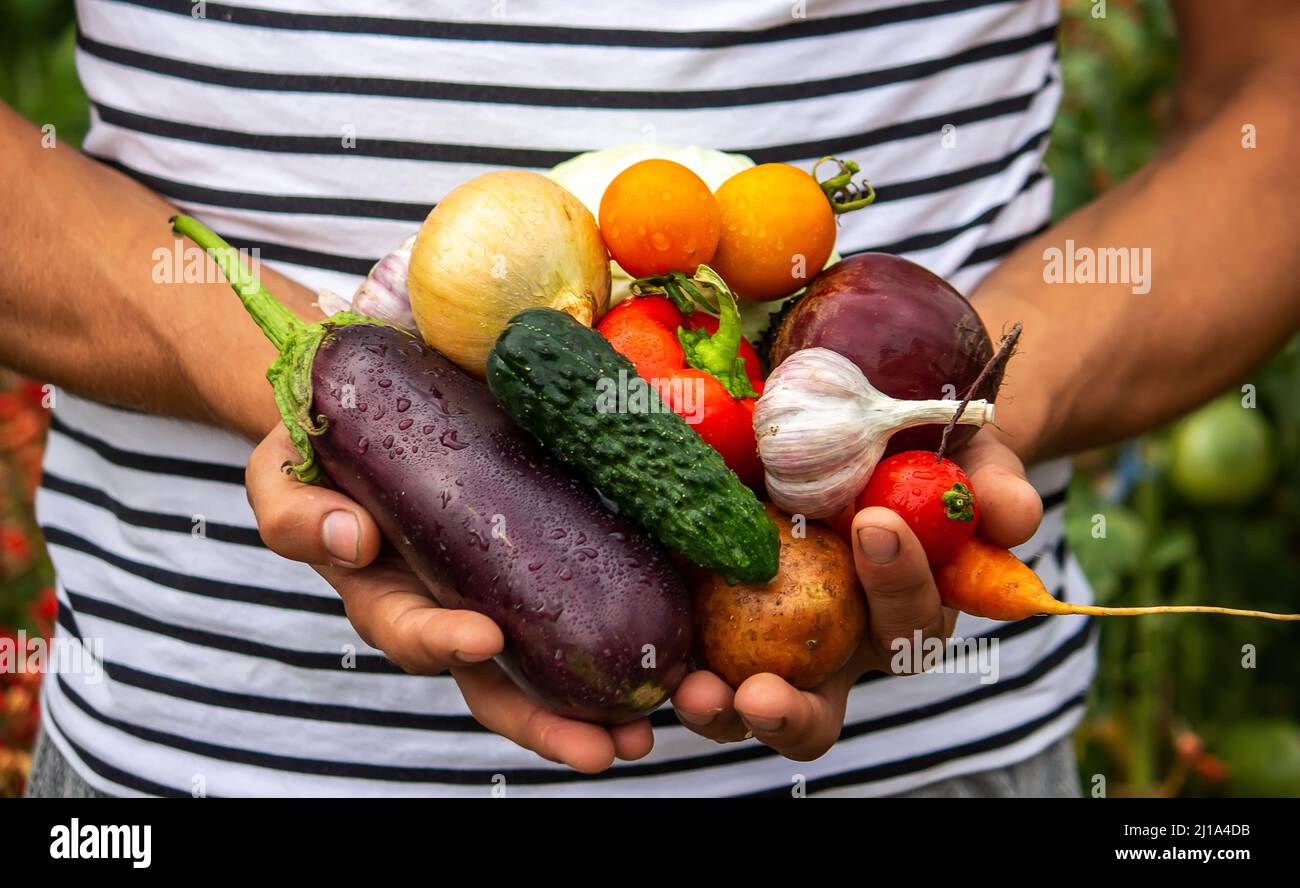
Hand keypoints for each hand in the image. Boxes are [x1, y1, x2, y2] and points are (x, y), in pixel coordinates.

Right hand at [245, 424, 653, 772]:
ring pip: (550, 663)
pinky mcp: (548, 552)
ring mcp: (504, 585)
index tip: (483, 639)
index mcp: (389, 592)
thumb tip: (351, 538)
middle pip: (497, 682)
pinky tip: (678, 658)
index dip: (443, 642)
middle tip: (607, 749)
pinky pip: (587, 604)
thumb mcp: (282, 469)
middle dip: (549, 723)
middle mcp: (451, 604)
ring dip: (601, 705)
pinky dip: (629, 637)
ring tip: (651, 730)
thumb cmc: (318, 442)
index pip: (415, 632)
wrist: (367, 399)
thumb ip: (295, 510)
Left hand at [671, 429, 1042, 760]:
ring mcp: (763, 637)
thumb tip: (1017, 518)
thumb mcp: (961, 453)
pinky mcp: (705, 612)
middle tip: (762, 697)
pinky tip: (650, 656)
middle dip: (791, 715)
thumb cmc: (912, 448)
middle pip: (817, 711)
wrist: (842, 420)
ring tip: (695, 693)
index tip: (876, 525)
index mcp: (897, 614)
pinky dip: (666, 661)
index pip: (908, 623)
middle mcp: (831, 646)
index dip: (900, 582)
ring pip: (743, 702)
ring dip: (719, 710)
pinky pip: (686, 650)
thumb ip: (991, 484)